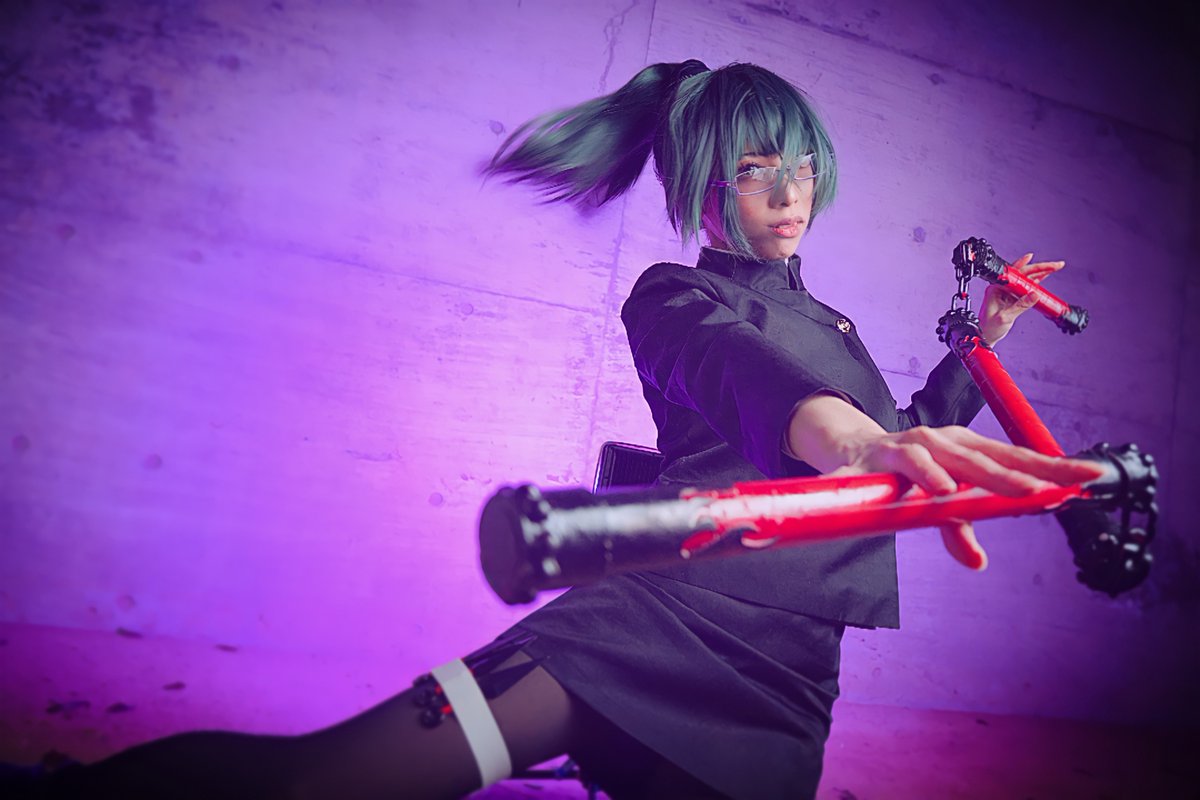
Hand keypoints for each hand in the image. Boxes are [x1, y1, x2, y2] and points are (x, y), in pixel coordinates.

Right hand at [827, 425, 1105, 570]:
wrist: (847, 455)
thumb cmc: (898, 478)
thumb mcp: (929, 504)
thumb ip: (955, 527)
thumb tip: (979, 561)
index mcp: (964, 449)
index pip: (1015, 458)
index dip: (1051, 468)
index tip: (1090, 478)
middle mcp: (946, 441)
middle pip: (996, 457)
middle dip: (1034, 473)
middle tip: (1067, 488)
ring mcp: (916, 444)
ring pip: (959, 457)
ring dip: (991, 475)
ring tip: (1024, 493)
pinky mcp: (885, 454)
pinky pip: (909, 463)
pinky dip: (925, 474)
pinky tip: (942, 487)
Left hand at [978, 252, 1064, 344]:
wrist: (985, 336)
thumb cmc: (988, 327)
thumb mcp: (1005, 317)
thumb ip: (1020, 306)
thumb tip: (1034, 295)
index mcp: (995, 289)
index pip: (1013, 273)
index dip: (1023, 264)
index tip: (1031, 256)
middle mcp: (1001, 288)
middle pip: (1023, 274)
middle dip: (1039, 268)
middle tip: (1054, 265)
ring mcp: (1008, 292)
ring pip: (1026, 280)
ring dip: (1040, 274)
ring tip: (1054, 268)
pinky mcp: (1012, 298)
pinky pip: (1026, 288)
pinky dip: (1036, 283)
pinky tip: (1044, 278)